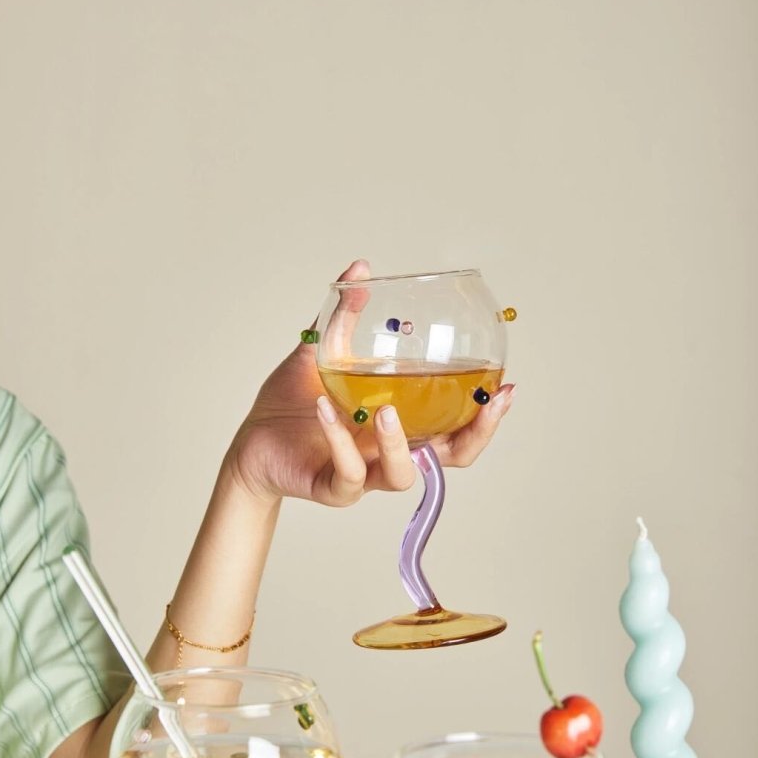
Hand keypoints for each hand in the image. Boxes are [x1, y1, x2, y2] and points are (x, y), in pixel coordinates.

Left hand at [224, 259, 514, 506]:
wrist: (250, 440)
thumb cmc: (290, 404)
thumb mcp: (323, 353)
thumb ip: (343, 316)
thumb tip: (359, 268)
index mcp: (403, 424)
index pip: (458, 426)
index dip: (486, 414)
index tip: (507, 386)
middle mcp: (392, 451)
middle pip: (453, 458)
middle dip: (476, 434)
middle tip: (486, 404)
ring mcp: (366, 475)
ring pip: (403, 474)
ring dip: (399, 441)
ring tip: (385, 409)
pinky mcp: (334, 489)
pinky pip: (348, 473)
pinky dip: (339, 440)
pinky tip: (326, 409)